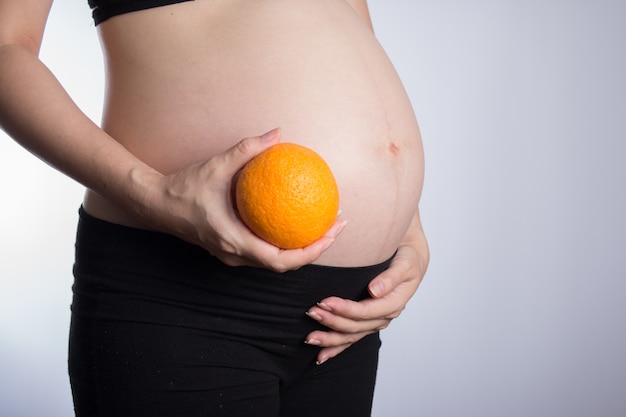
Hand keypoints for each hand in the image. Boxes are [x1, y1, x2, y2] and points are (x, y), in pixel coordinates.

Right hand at [138, 128, 344, 271]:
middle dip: (314, 249)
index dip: (311, 251)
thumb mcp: (216, 164)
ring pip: (273, 260)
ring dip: (300, 247)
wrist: (155, 204)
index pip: (281, 260)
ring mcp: (231, 254)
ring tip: (322, 224)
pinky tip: (293, 219)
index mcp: (234, 241)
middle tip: (336, 226)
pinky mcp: (228, 248)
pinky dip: (282, 241)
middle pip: (284, 264)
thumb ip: (247, 149)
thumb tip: (278, 133)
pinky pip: (262, 250)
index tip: (331, 233)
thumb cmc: (183, 187)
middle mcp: (235, 254)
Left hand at [304, 210, 428, 363]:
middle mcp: (385, 316)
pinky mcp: (367, 322)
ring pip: (351, 336)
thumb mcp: (405, 263)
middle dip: (332, 321)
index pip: (368, 311)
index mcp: (395, 302)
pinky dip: (336, 348)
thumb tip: (375, 291)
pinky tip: (321, 356)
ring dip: (330, 339)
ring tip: (310, 338)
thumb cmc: (407, 258)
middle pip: (356, 326)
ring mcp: (375, 322)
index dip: (346, 309)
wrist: (409, 259)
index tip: (326, 302)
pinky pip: (351, 339)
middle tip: (312, 312)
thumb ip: (391, 277)